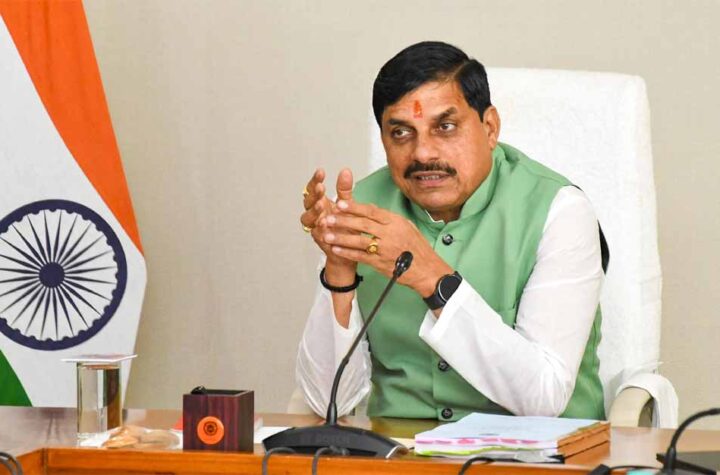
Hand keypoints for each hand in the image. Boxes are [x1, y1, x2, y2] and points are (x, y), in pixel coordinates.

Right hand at [300, 168, 357, 281]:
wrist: (349, 249)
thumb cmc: (346, 226)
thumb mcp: (347, 205)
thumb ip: (344, 189)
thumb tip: (345, 170)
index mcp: (320, 203)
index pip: (312, 189)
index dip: (314, 180)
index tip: (321, 172)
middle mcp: (315, 215)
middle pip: (307, 202)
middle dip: (313, 194)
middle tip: (320, 187)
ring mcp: (316, 227)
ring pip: (307, 219)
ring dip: (313, 211)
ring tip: (321, 205)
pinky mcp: (320, 240)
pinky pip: (316, 233)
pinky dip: (320, 228)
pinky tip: (324, 222)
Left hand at [322, 199, 452, 296]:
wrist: (427, 270)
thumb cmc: (417, 248)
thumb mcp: (406, 226)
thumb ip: (387, 217)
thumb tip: (370, 208)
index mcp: (396, 222)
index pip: (372, 212)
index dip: (354, 207)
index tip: (340, 203)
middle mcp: (390, 234)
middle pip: (363, 225)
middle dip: (343, 221)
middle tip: (328, 217)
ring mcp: (385, 250)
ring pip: (359, 241)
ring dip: (341, 238)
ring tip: (327, 234)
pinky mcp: (380, 264)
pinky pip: (360, 257)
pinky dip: (347, 253)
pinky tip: (336, 250)